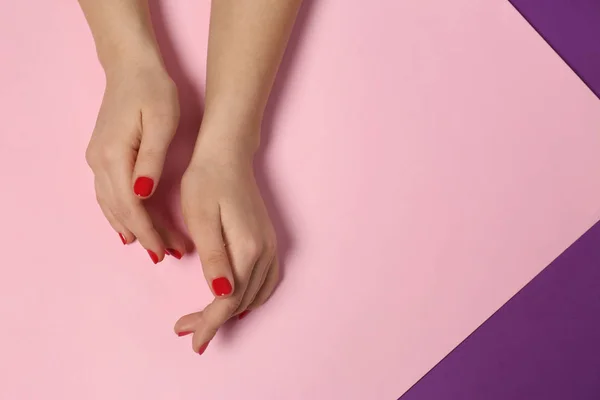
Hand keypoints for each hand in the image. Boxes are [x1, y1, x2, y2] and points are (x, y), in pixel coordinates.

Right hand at [85, 63, 184, 261]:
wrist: (130, 67)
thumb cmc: (152, 91)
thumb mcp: (162, 122)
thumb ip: (152, 161)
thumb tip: (143, 196)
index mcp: (114, 156)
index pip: (130, 206)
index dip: (148, 232)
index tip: (164, 251)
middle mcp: (99, 162)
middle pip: (120, 211)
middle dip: (144, 236)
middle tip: (167, 255)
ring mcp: (96, 160)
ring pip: (111, 206)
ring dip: (132, 229)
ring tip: (155, 247)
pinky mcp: (101, 157)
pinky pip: (108, 195)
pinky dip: (120, 215)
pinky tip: (130, 228)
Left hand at [174, 136, 278, 353]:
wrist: (226, 153)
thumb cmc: (206, 182)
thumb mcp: (201, 219)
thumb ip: (214, 258)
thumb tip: (223, 294)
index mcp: (247, 249)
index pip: (228, 300)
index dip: (209, 323)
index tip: (191, 340)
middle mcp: (264, 252)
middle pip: (242, 302)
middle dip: (214, 320)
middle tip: (185, 329)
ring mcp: (270, 246)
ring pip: (255, 295)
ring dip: (231, 312)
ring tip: (204, 319)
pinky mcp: (268, 241)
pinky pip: (265, 281)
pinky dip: (249, 298)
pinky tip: (233, 299)